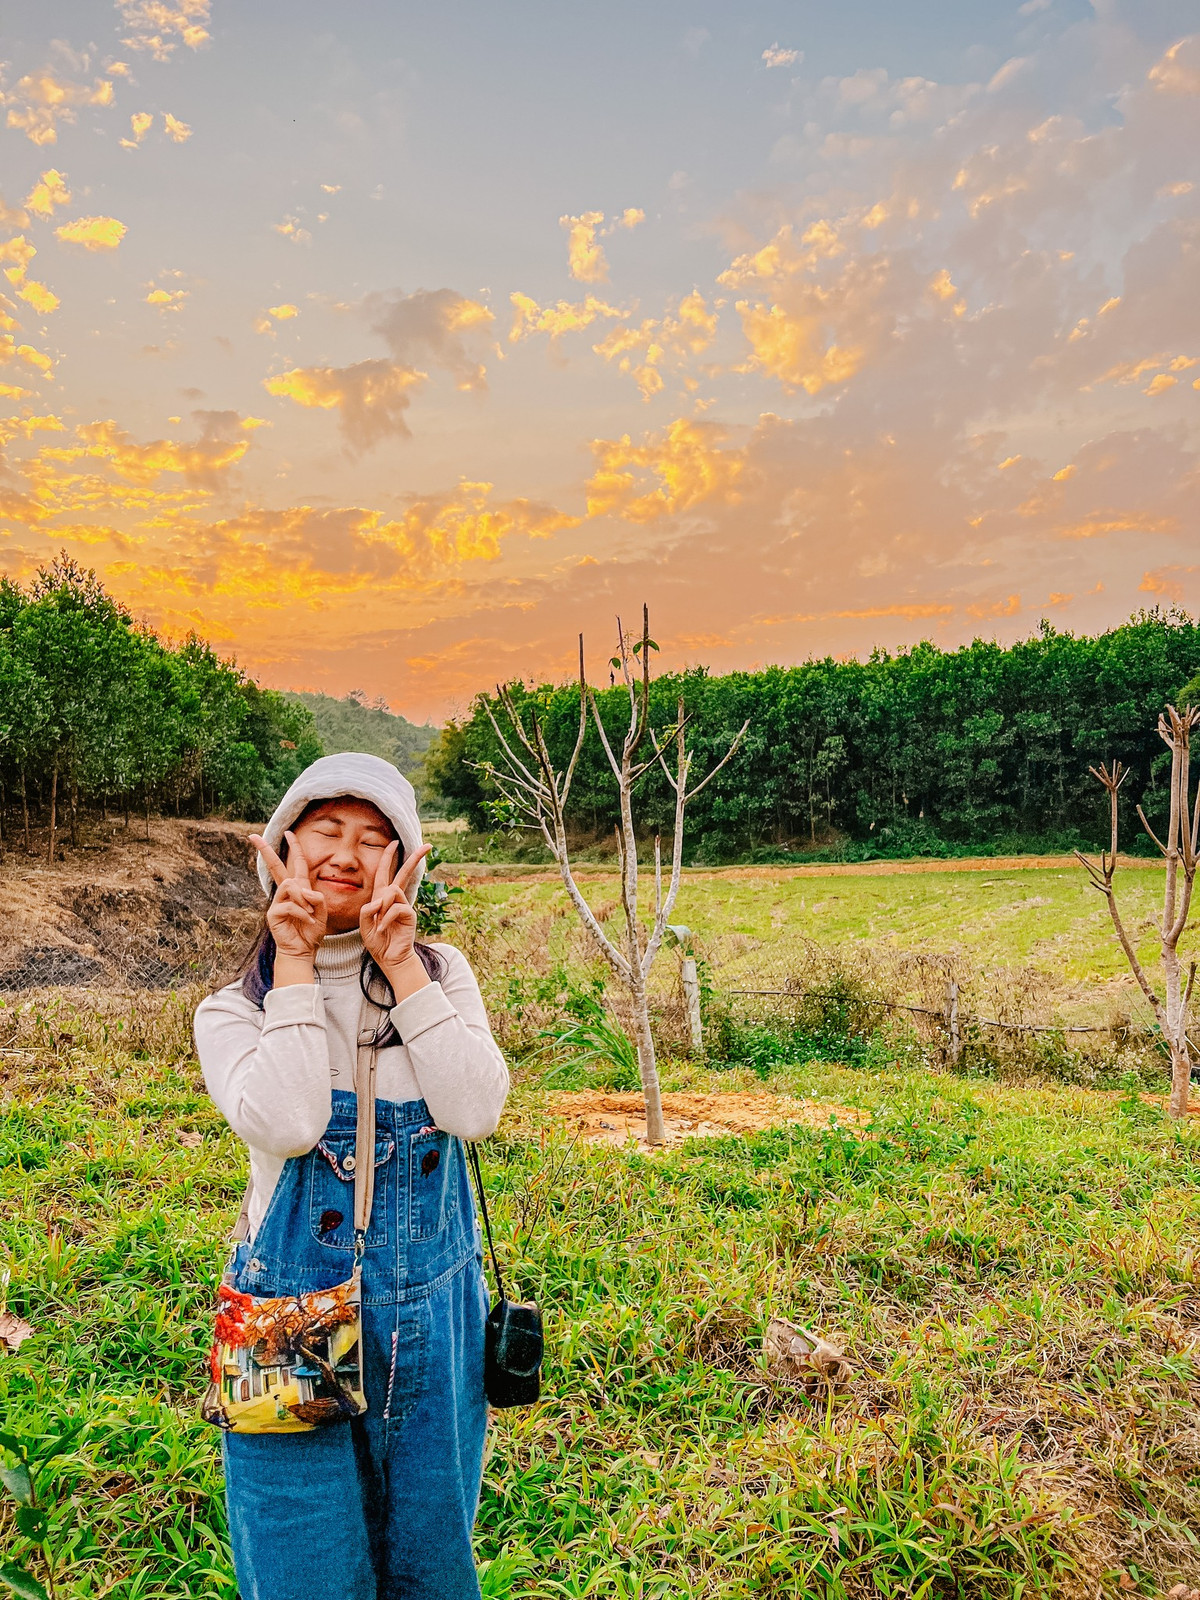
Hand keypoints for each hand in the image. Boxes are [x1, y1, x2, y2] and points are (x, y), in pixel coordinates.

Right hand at [250, 829, 327, 972]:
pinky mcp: (273, 913)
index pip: (297, 863)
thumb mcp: (322, 910)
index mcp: (299, 888)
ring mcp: (278, 902)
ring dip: (304, 899)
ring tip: (310, 913)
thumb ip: (316, 897)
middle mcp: (286, 892)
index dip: (294, 847)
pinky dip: (303, 912)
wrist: (304, 949)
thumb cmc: (312, 930)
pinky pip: (290, 904)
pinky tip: (308, 920)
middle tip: (253, 836)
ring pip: (290, 885)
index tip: (288, 833)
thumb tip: (304, 890)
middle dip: (265, 850)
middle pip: (275, 866)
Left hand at [359, 841, 431, 995]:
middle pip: (404, 873)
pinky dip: (386, 918)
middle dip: (414, 858)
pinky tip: (382, 928)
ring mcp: (404, 905)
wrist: (388, 957)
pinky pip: (396, 908)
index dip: (389, 857)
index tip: (395, 842)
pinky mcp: (409, 915)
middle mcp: (394, 898)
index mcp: (381, 896)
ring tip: (379, 922)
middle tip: (428, 845)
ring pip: (393, 890)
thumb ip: (368, 909)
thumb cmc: (376, 940)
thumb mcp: (364, 923)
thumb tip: (380, 900)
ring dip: (382, 906)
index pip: (385, 872)